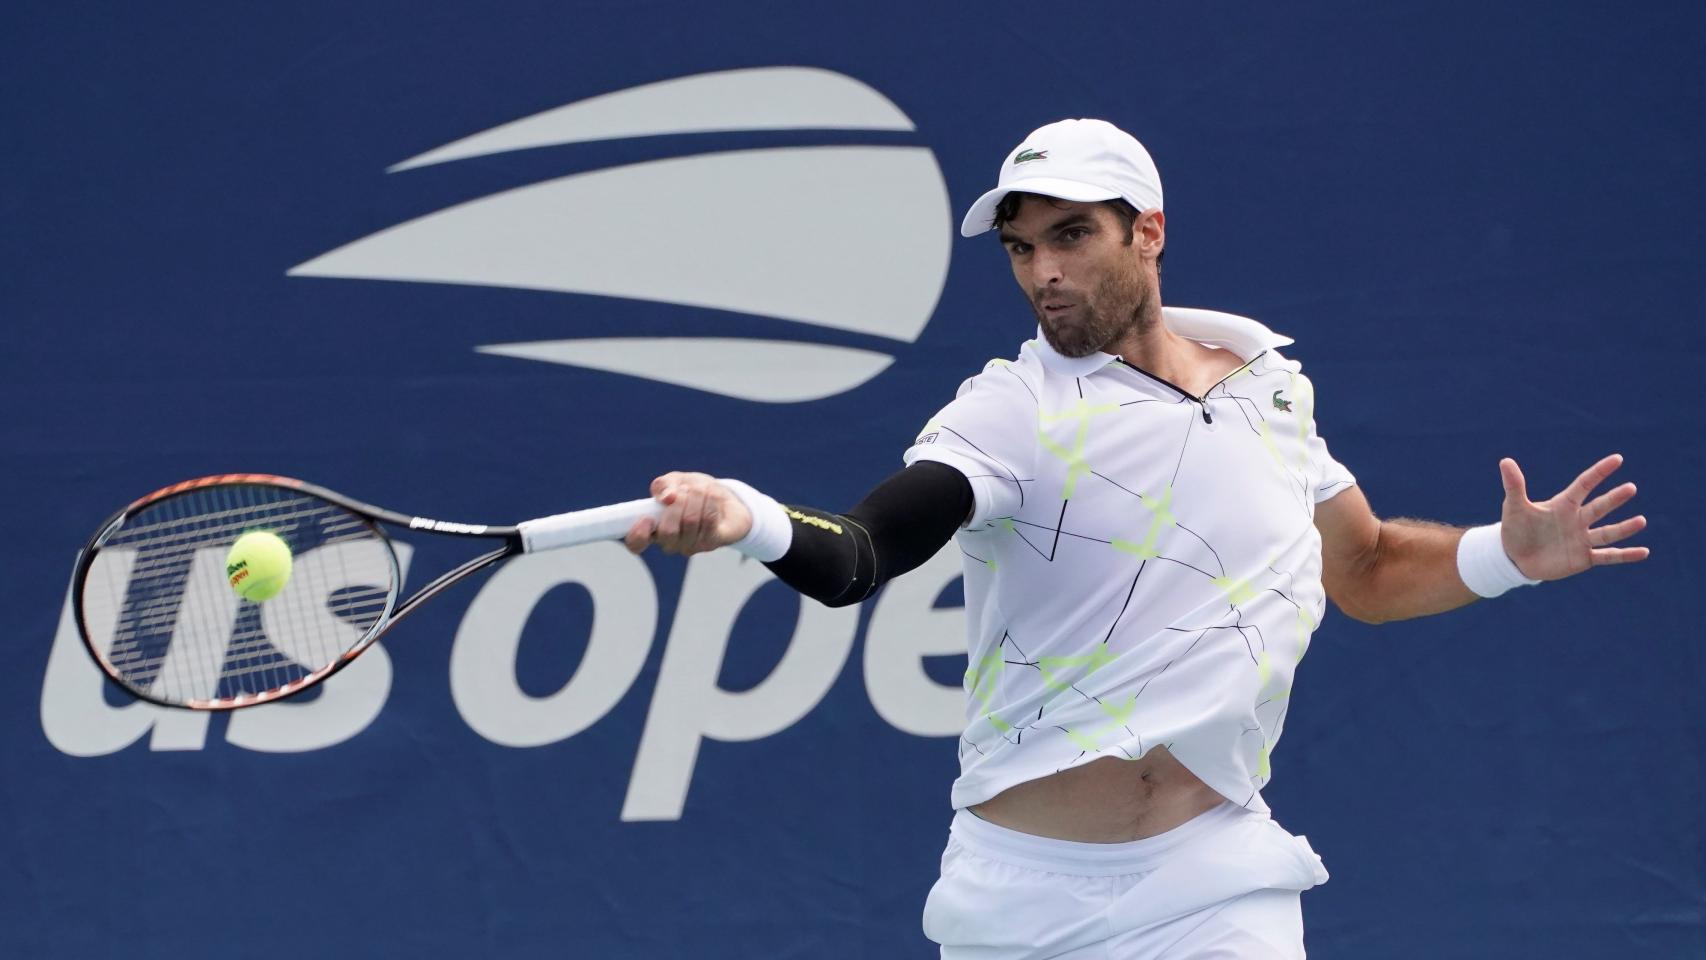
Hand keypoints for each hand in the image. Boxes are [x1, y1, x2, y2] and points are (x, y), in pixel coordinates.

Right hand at [623, 471, 751, 555]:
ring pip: (690, 521)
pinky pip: (708, 519)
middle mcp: (671, 542)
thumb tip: (667, 497)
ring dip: (696, 496)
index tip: (646, 519)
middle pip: (668, 531)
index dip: (637, 535)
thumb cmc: (694, 492)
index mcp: (654, 528)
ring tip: (701, 488)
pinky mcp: (712, 542)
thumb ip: (664, 485)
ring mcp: (692, 545)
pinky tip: (712, 494)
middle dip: (678, 503)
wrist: (725, 499)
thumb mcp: (676, 481)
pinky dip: (710, 500)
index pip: (636, 543)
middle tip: (685, 490)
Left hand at [1499, 454, 1648, 580]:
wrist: (1514, 558)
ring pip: (1607, 532)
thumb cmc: (1515, 529)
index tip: (1617, 459)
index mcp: (1563, 505)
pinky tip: (1644, 552)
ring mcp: (1582, 539)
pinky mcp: (1583, 558)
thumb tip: (1505, 461)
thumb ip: (1514, 485)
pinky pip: (1608, 556)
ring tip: (1641, 521)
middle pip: (1599, 507)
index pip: (1584, 484)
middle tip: (1630, 488)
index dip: (1599, 472)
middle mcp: (1577, 520)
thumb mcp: (1514, 507)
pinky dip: (1625, 555)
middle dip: (1614, 499)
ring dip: (1624, 528)